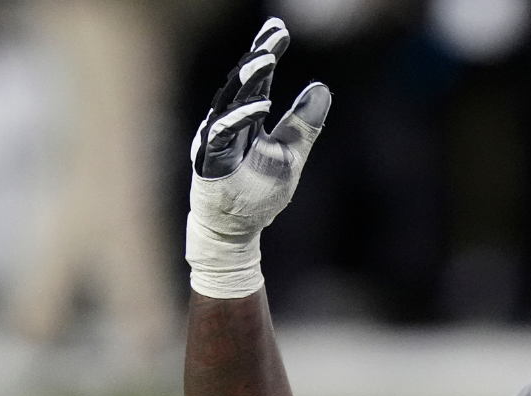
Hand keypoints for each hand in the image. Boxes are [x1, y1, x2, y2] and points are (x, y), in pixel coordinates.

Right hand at [186, 17, 332, 298]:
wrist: (236, 232)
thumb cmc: (260, 194)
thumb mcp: (292, 155)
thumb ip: (304, 124)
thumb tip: (321, 88)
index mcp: (246, 119)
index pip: (257, 80)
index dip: (266, 53)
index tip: (278, 29)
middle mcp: (228, 125)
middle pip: (241, 85)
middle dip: (257, 59)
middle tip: (273, 37)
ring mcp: (215, 142)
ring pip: (229, 103)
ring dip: (248, 81)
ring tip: (266, 59)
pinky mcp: (209, 162)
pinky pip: (221, 136)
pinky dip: (239, 119)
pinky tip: (259, 105)